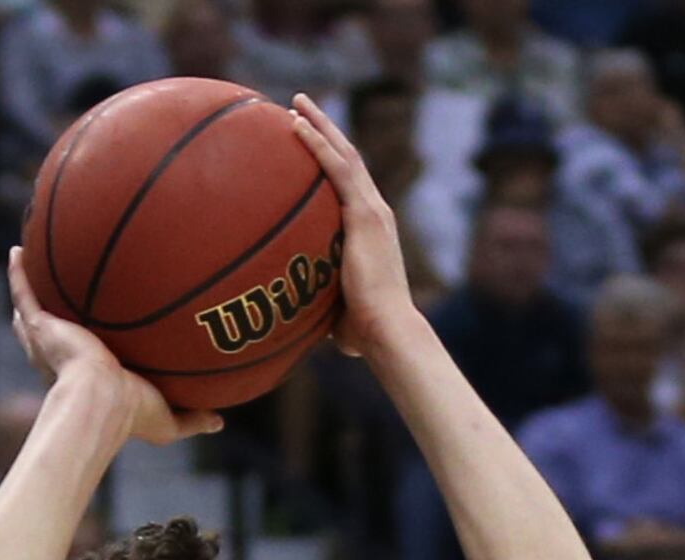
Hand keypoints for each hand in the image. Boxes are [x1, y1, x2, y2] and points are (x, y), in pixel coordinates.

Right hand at [4, 251, 216, 443]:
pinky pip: (25, 292)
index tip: (89, 332)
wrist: (103, 401)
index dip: (82, 345)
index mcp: (88, 374)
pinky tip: (17, 250)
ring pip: (34, 309)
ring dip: (30, 288)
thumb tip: (219, 422)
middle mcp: (64, 355)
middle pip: (51, 331)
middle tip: (53, 293)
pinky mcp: (40, 326)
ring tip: (29, 262)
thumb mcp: (167, 421)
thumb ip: (192, 418)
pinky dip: (19, 273)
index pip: (82, 357)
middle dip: (49, 315)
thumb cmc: (131, 417)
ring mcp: (50, 338)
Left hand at [281, 95, 418, 360]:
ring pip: (344, 154)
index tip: (311, 139)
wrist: (389, 330)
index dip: (332, 159)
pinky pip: (336, 169)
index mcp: (374, 231)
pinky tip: (296, 124)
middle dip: (326, 130)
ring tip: (296, 102)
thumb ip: (321, 304)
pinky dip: (317, 144)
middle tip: (300, 107)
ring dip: (320, 125)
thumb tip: (295, 322)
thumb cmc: (365, 332)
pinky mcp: (365, 214)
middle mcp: (377, 213)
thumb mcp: (339, 310)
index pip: (352, 185)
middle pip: (349, 159)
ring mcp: (373, 210)